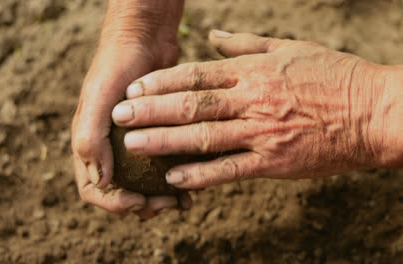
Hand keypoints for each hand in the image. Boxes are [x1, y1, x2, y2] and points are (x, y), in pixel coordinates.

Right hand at [71, 0, 190, 217]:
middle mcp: (109, 148)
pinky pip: (161, 165)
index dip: (113, 203)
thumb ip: (90, 138)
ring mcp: (133, 143)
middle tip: (166, 205)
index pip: (93, 188)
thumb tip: (100, 181)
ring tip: (181, 202)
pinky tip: (193, 182)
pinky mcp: (155, 135)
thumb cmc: (115, 66)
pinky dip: (175, 178)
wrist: (142, 38)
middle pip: (120, 192)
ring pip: (143, 183)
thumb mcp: (98, 99)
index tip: (137, 200)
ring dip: (160, 197)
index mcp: (90, 144)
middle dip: (142, 205)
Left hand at [112, 31, 395, 189]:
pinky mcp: (273, 161)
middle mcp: (252, 100)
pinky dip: (200, 174)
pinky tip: (173, 177)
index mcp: (254, 72)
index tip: (134, 89)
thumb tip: (212, 34)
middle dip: (151, 111)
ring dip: (164, 142)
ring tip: (133, 144)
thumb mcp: (289, 47)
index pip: (197, 74)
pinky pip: (229, 169)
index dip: (161, 82)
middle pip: (191, 104)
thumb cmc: (332, 75)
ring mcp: (261, 132)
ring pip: (203, 136)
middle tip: (119, 116)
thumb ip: (246, 43)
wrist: (374, 111)